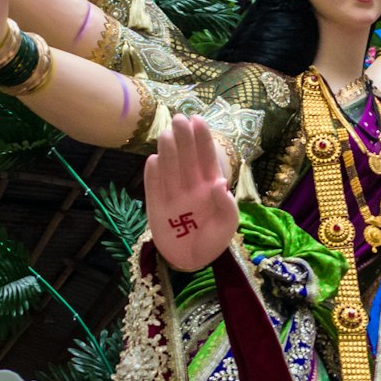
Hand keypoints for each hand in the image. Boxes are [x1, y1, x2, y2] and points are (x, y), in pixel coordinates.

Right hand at [144, 115, 238, 271]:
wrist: (192, 261)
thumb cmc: (213, 241)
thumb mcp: (228, 226)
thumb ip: (228, 206)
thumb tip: (220, 183)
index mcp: (210, 187)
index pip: (207, 159)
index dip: (202, 140)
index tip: (197, 120)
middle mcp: (191, 186)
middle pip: (186, 159)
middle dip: (184, 138)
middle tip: (179, 118)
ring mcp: (173, 195)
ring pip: (170, 169)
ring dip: (168, 152)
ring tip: (167, 134)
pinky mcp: (156, 208)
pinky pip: (154, 188)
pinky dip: (153, 175)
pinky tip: (153, 160)